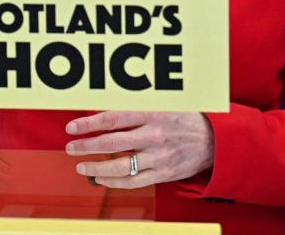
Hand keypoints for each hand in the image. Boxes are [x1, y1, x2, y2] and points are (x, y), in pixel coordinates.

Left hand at [65, 111, 213, 188]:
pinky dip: (114, 181)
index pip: (112, 118)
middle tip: (70, 146)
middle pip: (111, 142)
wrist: (214, 140)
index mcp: (152, 114)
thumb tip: (105, 105)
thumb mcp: (163, 102)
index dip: (88, 123)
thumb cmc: (185, 117)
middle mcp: (153, 136)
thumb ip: (136, 104)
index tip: (72, 126)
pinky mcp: (162, 173)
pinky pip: (134, 181)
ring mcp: (158, 157)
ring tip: (80, 165)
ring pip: (120, 165)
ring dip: (95, 166)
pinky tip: (101, 178)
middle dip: (86, 145)